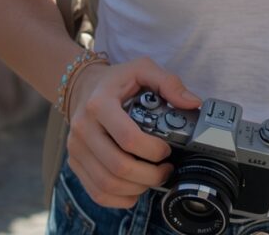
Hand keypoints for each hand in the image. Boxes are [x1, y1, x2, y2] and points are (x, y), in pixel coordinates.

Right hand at [66, 55, 201, 207]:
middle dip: (149, 175)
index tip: (167, 150)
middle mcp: (83, 128)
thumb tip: (192, 103)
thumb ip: (168, 83)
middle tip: (166, 170)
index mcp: (100, 103)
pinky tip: (135, 189)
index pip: (128, 138)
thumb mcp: (142, 69)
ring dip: (136, 188)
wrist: (83, 87)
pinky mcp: (75, 163)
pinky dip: (120, 199)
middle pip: (118, 167)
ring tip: (153, 178)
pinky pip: (97, 192)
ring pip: (107, 184)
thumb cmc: (116, 80)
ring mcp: (76, 148)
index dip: (152, 150)